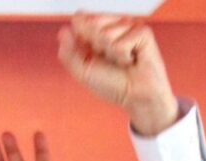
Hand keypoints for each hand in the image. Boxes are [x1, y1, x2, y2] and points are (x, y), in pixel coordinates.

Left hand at [57, 13, 178, 135]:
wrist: (135, 96)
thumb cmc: (111, 84)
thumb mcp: (82, 71)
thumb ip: (69, 53)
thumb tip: (63, 31)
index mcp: (95, 32)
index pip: (79, 19)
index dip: (80, 35)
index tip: (90, 52)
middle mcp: (111, 25)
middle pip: (91, 23)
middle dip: (95, 46)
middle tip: (108, 59)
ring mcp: (127, 27)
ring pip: (106, 33)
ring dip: (110, 53)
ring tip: (121, 61)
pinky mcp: (142, 32)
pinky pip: (121, 42)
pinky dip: (123, 56)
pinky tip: (132, 60)